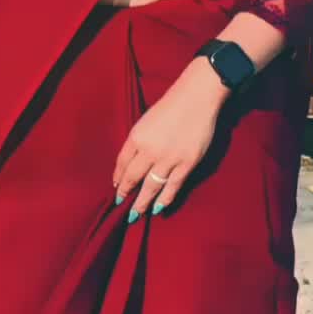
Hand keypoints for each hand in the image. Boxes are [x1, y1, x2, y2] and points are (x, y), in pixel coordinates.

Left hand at [112, 58, 228, 220]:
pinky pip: (173, 186)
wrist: (196, 99)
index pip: (122, 162)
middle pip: (133, 178)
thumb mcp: (146, 121)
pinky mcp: (187, 163)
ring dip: (142, 203)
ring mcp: (168, 158)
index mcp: (136, 136)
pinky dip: (165, 199)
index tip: (116, 187)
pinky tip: (158, 208)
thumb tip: (131, 163)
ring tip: (136, 214)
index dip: (118, 178)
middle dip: (126, 194)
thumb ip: (138, 141)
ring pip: (151, 187)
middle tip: (121, 206)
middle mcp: (149, 149)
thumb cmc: (170, 107)